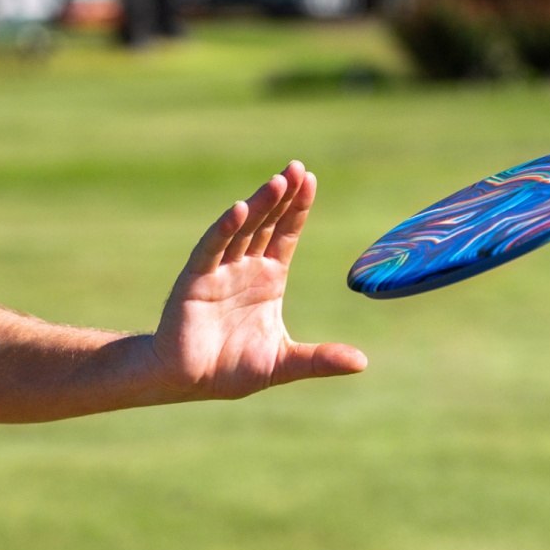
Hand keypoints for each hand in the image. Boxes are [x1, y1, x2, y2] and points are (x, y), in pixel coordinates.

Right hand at [151, 161, 366, 399]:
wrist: (188, 382)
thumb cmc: (230, 369)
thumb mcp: (283, 364)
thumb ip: (319, 360)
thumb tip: (362, 363)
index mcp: (268, 280)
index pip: (286, 234)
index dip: (298, 208)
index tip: (311, 180)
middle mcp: (244, 268)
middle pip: (266, 223)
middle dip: (281, 196)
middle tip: (297, 167)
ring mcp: (219, 271)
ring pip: (242, 230)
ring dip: (258, 206)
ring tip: (277, 181)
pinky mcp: (195, 280)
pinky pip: (211, 249)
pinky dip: (225, 229)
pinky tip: (239, 210)